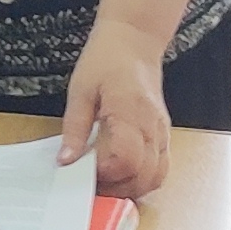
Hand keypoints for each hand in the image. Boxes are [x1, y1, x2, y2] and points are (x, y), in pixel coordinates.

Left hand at [58, 32, 172, 200]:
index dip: (105, 173)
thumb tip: (66, 160)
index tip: (85, 170)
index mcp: (130, 112)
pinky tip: (122, 172)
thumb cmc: (106, 60)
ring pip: (157, 177)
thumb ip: (75, 128)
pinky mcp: (163, 134)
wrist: (134, 41)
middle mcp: (152, 126)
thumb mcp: (80, 90)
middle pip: (144, 176)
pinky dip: (143, 178)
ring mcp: (162, 131)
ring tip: (107, 180)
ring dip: (132, 187)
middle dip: (117, 188)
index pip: (126, 160)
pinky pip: (161, 167)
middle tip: (92, 182)